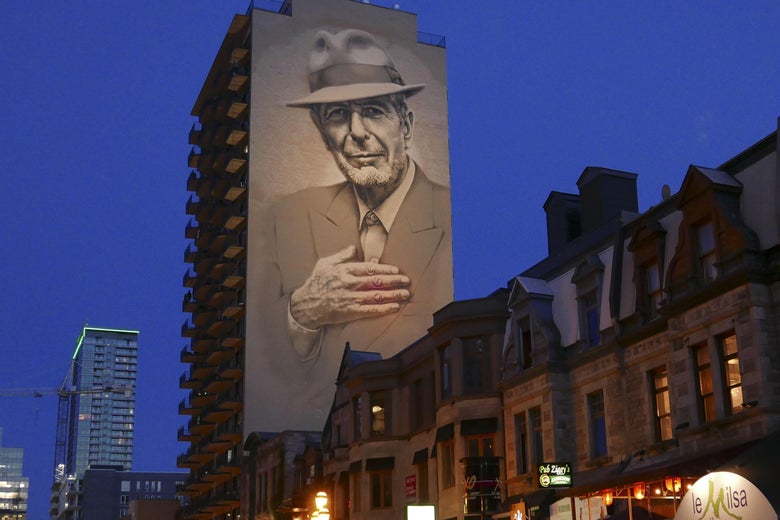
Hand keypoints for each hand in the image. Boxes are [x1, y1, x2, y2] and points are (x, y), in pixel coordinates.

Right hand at [290, 245, 409, 329]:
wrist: (306, 305)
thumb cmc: (316, 283)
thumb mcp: (325, 263)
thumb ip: (341, 255)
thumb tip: (354, 247)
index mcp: (345, 270)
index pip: (370, 268)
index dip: (385, 269)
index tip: (396, 270)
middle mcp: (350, 284)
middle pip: (377, 281)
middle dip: (394, 281)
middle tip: (406, 280)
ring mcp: (351, 298)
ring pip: (377, 295)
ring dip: (393, 294)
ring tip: (405, 293)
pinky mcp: (351, 311)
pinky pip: (371, 310)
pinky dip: (384, 308)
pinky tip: (394, 307)